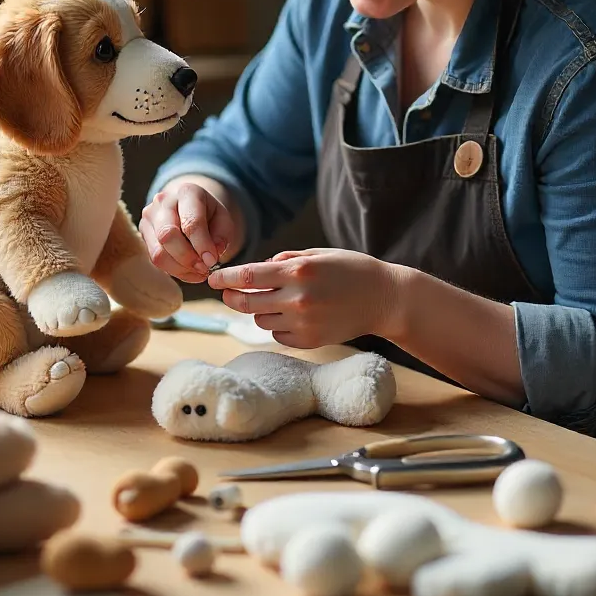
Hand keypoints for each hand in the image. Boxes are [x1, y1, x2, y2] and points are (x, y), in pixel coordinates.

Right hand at [139, 179, 237, 282]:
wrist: (189, 207)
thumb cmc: (209, 214)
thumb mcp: (223, 219)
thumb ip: (221, 236)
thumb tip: (210, 256)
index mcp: (187, 192)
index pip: (191, 221)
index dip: (202, 245)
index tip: (212, 261)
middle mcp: (163, 201)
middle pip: (168, 235)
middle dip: (188, 258)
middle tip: (204, 268)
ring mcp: (149, 217)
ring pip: (158, 252)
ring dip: (180, 268)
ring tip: (198, 272)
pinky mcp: (144, 233)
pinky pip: (155, 259)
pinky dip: (174, 270)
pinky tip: (188, 271)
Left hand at [207, 248, 399, 347]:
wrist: (384, 298)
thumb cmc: (351, 270)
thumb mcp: (318, 254)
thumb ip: (287, 260)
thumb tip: (260, 268)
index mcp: (298, 272)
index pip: (248, 277)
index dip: (225, 278)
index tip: (212, 279)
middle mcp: (298, 298)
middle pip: (247, 303)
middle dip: (232, 298)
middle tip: (227, 294)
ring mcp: (304, 323)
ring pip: (262, 320)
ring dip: (260, 311)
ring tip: (275, 301)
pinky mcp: (310, 341)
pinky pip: (279, 335)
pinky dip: (279, 326)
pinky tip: (293, 316)